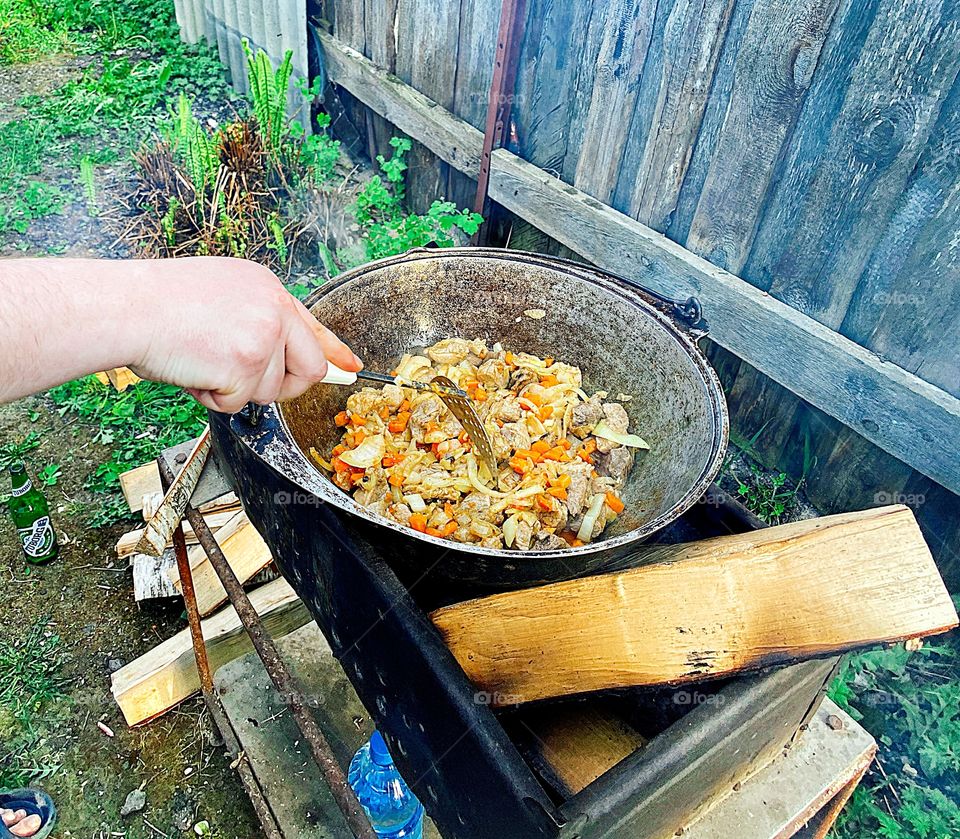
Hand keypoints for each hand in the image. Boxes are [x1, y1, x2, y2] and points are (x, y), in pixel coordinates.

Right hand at [130, 257, 361, 411]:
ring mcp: (263, 337)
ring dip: (232, 389)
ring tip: (200, 359)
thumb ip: (256, 319)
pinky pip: (237, 403)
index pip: (313, 327)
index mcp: (267, 289)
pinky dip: (212, 398)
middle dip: (283, 386)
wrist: (126, 308)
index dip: (333, 352)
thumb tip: (281, 354)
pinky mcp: (245, 365)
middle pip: (308, 369)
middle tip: (245, 380)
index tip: (350, 367)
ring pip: (267, 391)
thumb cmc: (158, 304)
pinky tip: (193, 370)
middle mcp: (273, 310)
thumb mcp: (221, 294)